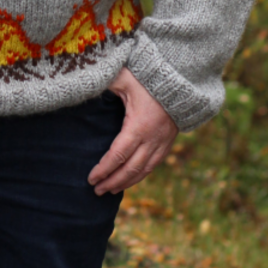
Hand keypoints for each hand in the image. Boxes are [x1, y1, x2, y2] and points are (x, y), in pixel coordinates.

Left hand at [88, 67, 177, 195]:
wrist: (181, 81)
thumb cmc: (149, 78)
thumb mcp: (124, 77)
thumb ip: (105, 83)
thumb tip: (86, 84)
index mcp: (138, 125)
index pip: (117, 155)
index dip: (104, 169)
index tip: (91, 178)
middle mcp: (151, 139)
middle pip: (129, 169)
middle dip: (112, 181)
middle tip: (96, 190)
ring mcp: (161, 143)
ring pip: (143, 171)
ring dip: (126, 183)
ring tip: (110, 190)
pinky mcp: (167, 143)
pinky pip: (153, 166)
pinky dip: (140, 176)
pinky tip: (130, 180)